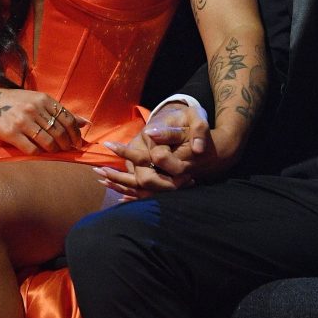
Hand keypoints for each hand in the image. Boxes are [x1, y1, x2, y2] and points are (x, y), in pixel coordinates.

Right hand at [0, 86, 85, 154]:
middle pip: (60, 131)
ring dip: (55, 150)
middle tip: (69, 149)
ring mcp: (23, 121)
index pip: (68, 119)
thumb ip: (60, 111)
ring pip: (48, 141)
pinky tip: (41, 152)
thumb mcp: (39, 100)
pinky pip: (32, 149)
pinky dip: (40, 153)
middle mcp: (35, 109)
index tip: (78, 142)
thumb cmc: (16, 101)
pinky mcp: (11, 133)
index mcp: (44, 100)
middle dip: (68, 144)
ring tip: (57, 152)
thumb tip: (85, 123)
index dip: (76, 133)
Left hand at [93, 101, 237, 196]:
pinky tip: (117, 194)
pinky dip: (131, 194)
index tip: (109, 144)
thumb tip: (149, 133)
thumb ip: (172, 131)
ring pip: (142, 191)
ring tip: (100, 179)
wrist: (219, 150)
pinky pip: (147, 196)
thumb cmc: (201, 132)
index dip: (127, 153)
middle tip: (97, 171)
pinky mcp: (169, 188)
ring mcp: (171, 185)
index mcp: (176, 162)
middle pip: (141, 182)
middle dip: (118, 177)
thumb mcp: (193, 122)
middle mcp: (173, 178)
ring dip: (121, 186)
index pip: (147, 160)